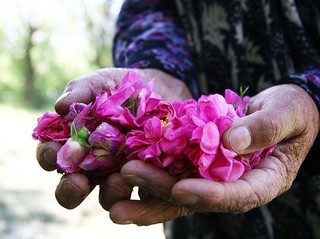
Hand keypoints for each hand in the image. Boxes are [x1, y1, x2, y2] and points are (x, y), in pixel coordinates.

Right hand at [36, 67, 192, 208]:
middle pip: (72, 188)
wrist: (157, 88)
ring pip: (107, 196)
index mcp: (74, 144)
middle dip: (70, 189)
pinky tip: (145, 177)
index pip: (52, 156)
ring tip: (117, 179)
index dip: (48, 156)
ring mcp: (119, 172)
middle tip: (78, 183)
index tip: (54, 150)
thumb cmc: (119, 86)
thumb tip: (60, 106)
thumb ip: (79, 91)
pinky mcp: (146, 175)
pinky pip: (143, 190)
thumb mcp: (98, 83)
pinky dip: (142, 187)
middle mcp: (92, 165)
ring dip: (108, 192)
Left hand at [102, 84, 318, 224]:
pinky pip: (174, 169)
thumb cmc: (292, 112)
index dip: (209, 196)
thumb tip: (233, 140)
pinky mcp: (199, 161)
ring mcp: (214, 175)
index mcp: (262, 181)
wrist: (280, 110)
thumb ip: (266, 126)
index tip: (182, 189)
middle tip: (129, 176)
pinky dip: (151, 169)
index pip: (237, 196)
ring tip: (114, 181)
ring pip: (179, 189)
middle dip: (162, 191)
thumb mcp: (288, 113)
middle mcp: (233, 185)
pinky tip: (123, 166)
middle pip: (197, 197)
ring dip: (146, 188)